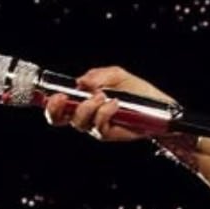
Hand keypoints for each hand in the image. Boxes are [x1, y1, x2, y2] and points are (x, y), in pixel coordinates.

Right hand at [42, 66, 177, 142]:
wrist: (160, 107)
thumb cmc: (138, 91)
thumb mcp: (117, 75)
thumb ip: (98, 75)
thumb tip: (81, 82)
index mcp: (82, 99)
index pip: (58, 104)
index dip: (49, 103)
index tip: (54, 94)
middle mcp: (85, 115)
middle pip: (59, 119)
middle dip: (57, 108)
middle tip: (65, 97)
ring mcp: (96, 126)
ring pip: (79, 122)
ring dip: (87, 107)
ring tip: (103, 96)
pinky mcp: (109, 133)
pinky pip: (99, 126)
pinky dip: (104, 112)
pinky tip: (115, 103)